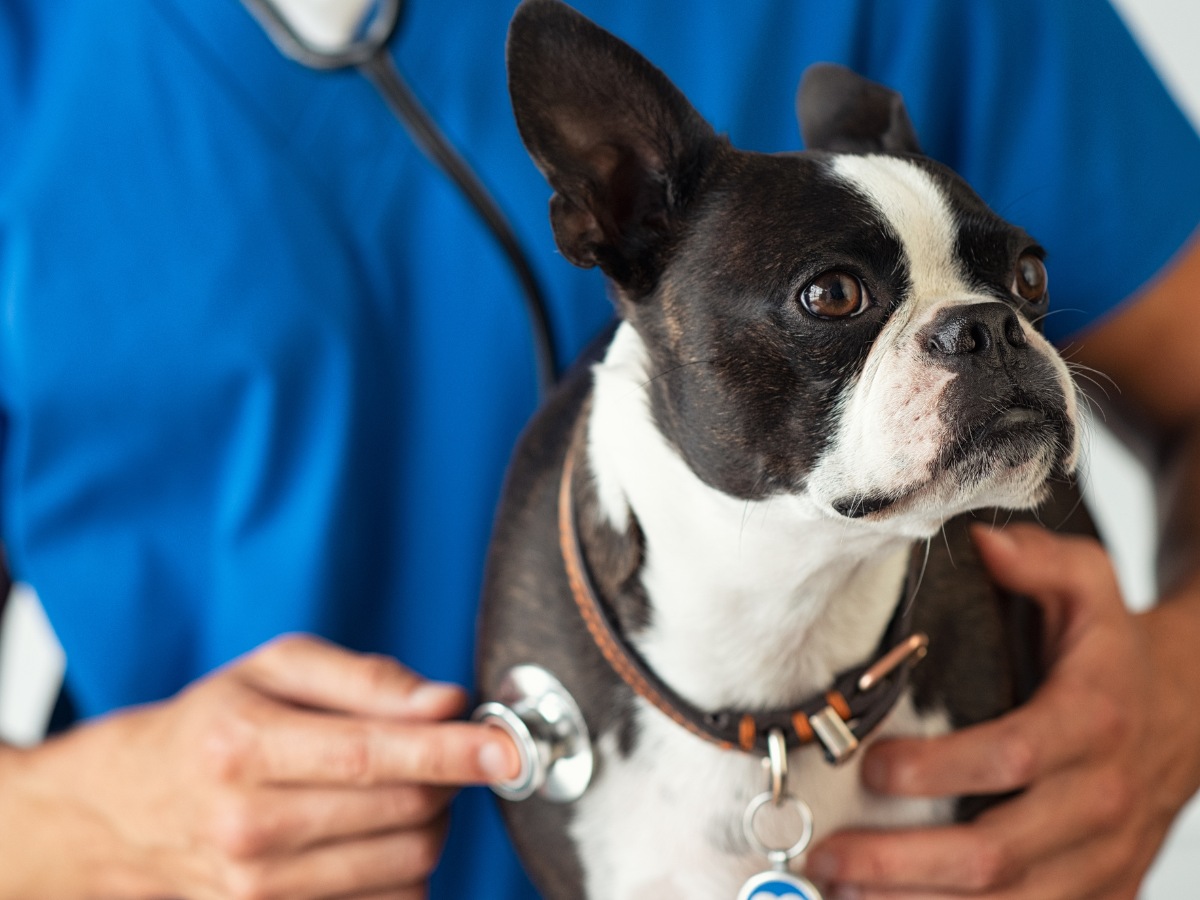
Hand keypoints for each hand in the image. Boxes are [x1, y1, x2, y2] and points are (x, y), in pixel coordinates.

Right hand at [0, 634, 519, 899]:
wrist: (127, 807)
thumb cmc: (213, 722)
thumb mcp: (275, 669)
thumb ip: (367, 678)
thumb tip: (447, 702)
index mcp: (244, 748)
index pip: (373, 757)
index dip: (453, 753)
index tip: (508, 748)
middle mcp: (249, 827)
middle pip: (402, 814)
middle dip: (450, 780)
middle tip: (450, 751)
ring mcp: (258, 889)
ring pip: (406, 865)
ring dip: (432, 823)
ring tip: (405, 789)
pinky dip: (406, 865)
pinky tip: (379, 831)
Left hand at [806, 523, 1199, 898]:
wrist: (1191, 709)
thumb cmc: (1113, 648)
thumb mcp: (1088, 584)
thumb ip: (1036, 560)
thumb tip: (982, 543)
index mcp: (1093, 721)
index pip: (1012, 757)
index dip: (938, 770)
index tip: (869, 767)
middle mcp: (1102, 799)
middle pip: (998, 852)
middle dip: (904, 861)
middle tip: (829, 855)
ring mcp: (1105, 856)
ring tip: (844, 894)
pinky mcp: (1103, 890)